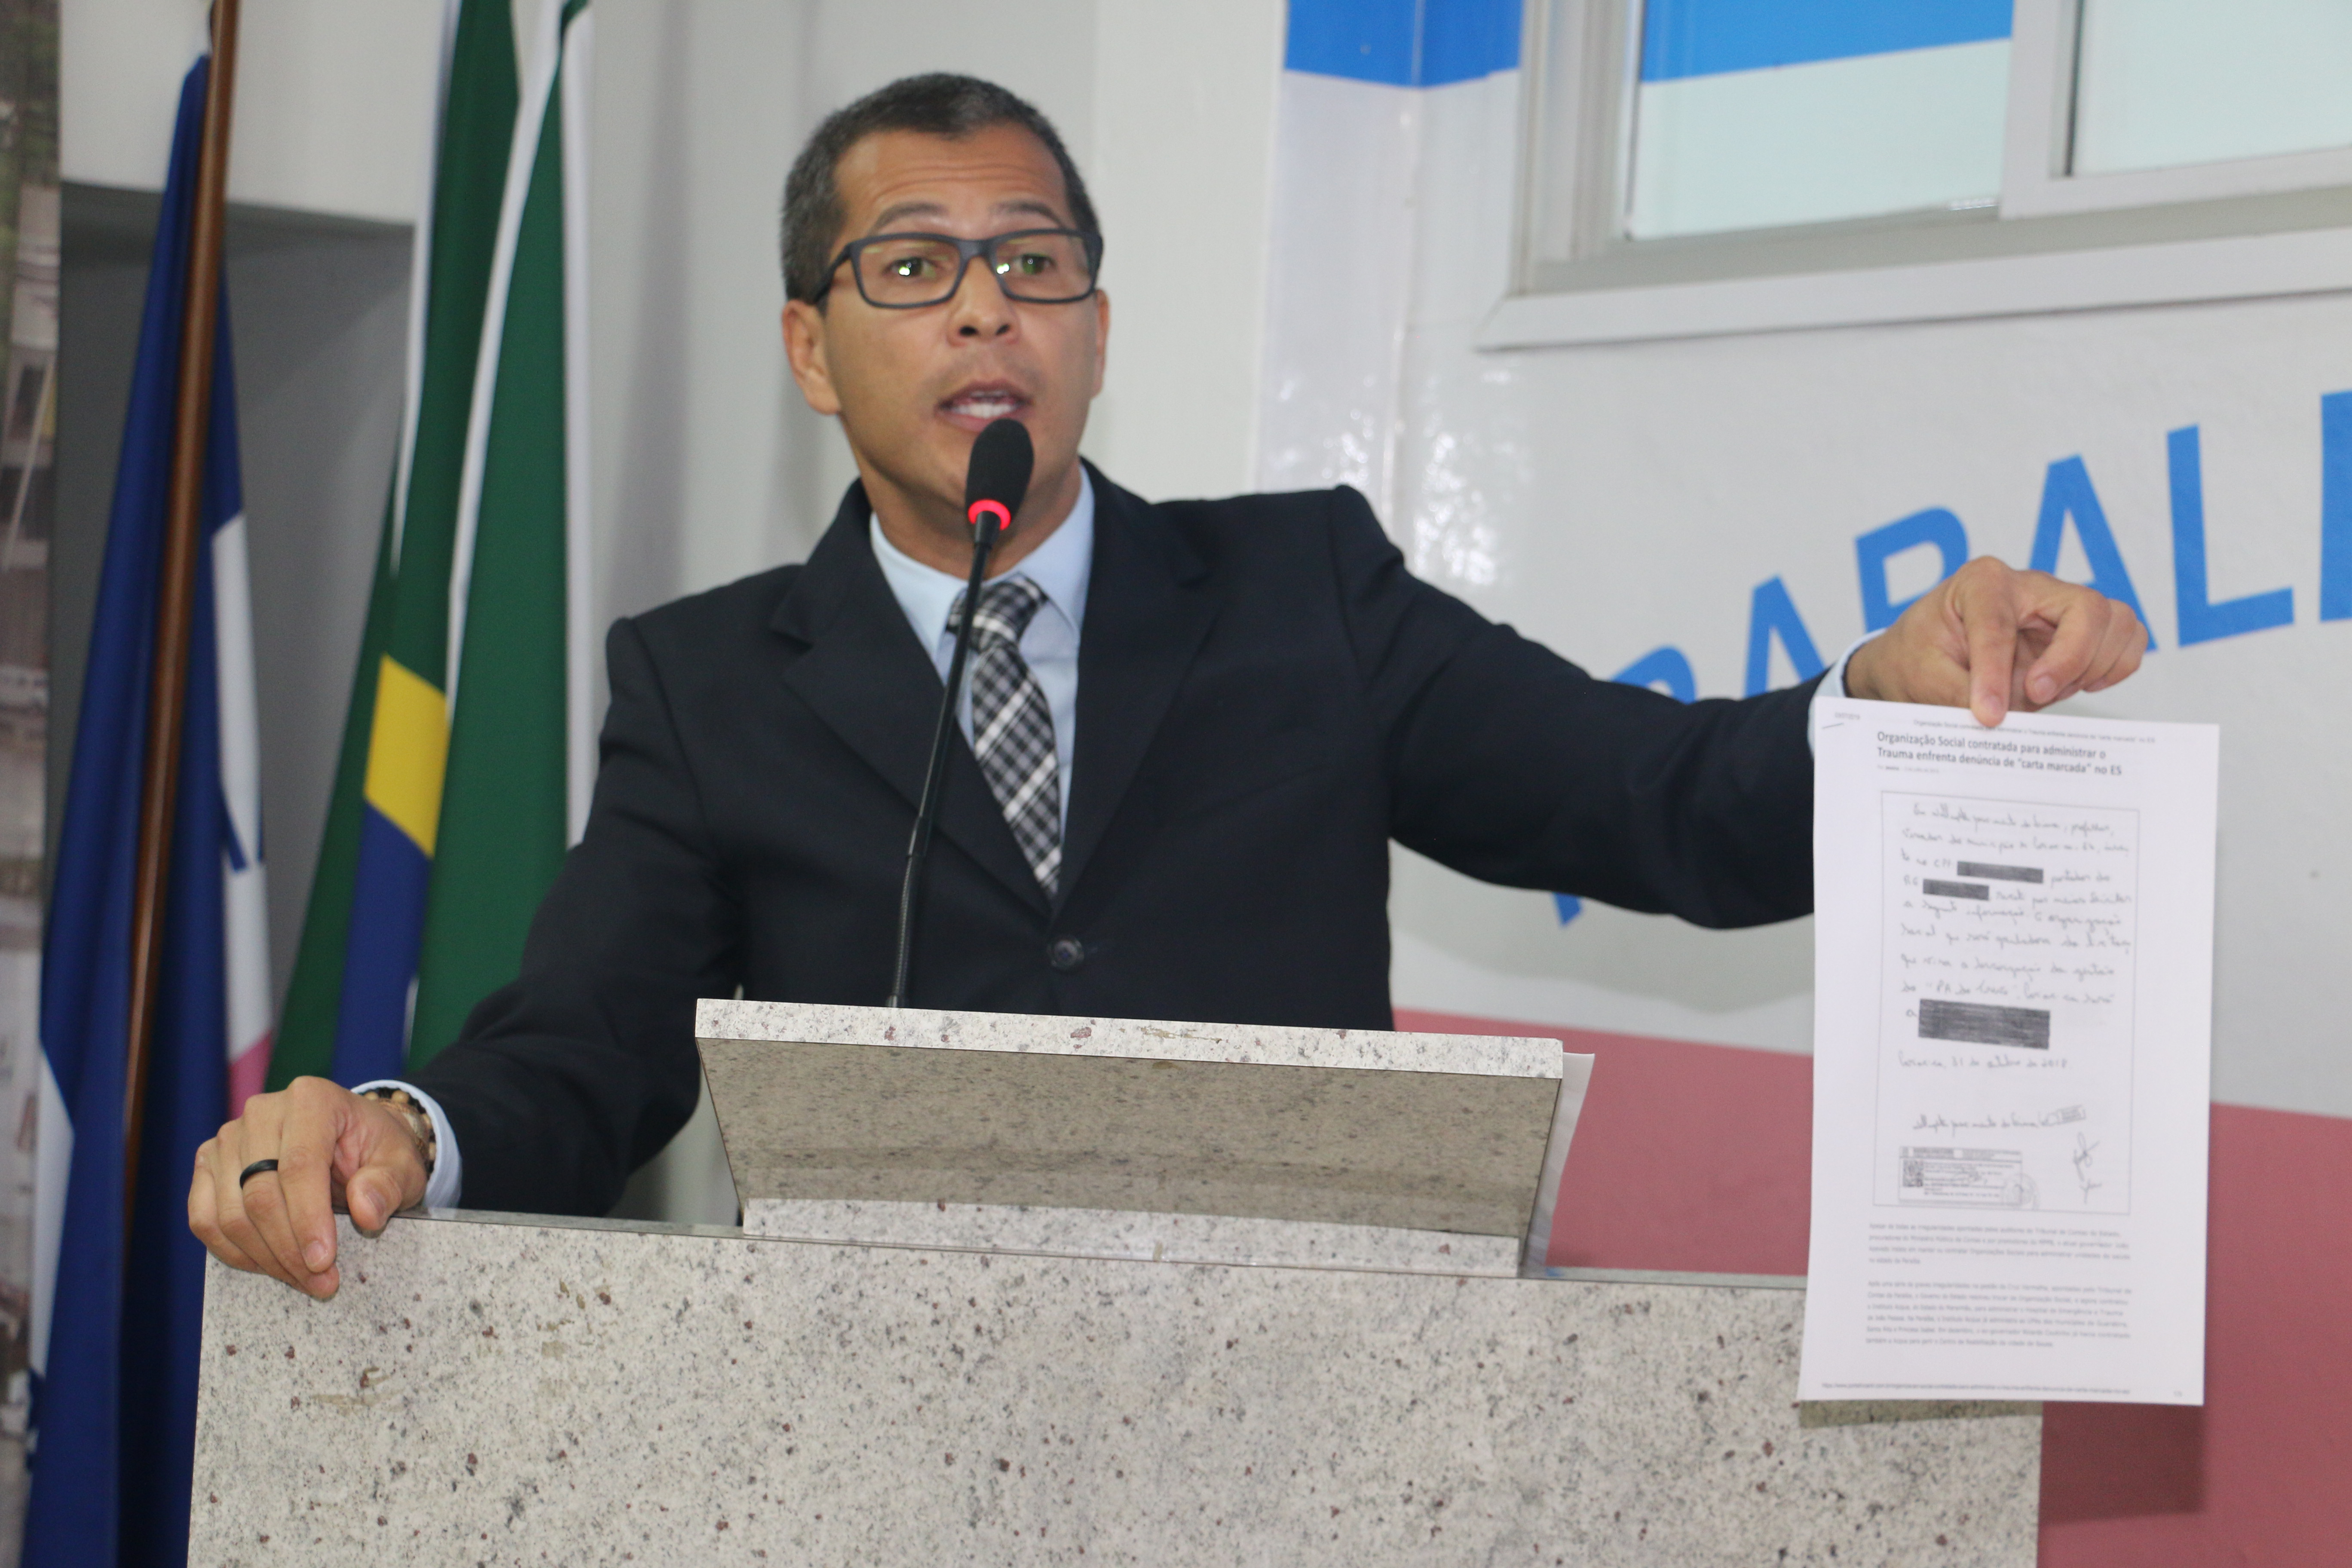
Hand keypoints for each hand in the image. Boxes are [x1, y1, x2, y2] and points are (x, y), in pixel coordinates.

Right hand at [187, 1077, 428, 1299]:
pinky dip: (234, 1251)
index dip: (308, 1219)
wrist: (352, 1141)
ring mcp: (229, 1138)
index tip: (323, 1262)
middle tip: (322, 1283)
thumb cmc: (377, 1151)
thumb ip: (388, 1184)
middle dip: (289, 1248)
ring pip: (229, 1212)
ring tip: (304, 1280)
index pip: (298, 1164)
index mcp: (311, 1099)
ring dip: (264, 1257)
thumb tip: (367, 1212)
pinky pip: (205, 1219)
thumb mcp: (402, 1164)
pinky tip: (270, 1266)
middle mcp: (262, 1112)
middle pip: (259, 1192)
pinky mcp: (209, 1165)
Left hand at [1844, 558, 2145, 726]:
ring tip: (2050, 692)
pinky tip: (2080, 686)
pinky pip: (2126, 637)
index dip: (1995, 673)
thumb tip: (1998, 719)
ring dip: (2094, 665)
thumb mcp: (1922, 675)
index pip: (1999, 625)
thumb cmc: (1918, 655)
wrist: (1921, 656)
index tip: (1988, 715)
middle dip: (2069, 660)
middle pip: (2086, 609)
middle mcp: (2030, 586)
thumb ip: (1959, 694)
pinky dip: (2115, 666)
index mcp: (1981, 583)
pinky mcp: (2080, 632)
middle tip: (2035, 694)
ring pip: (2116, 621)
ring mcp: (2060, 607)